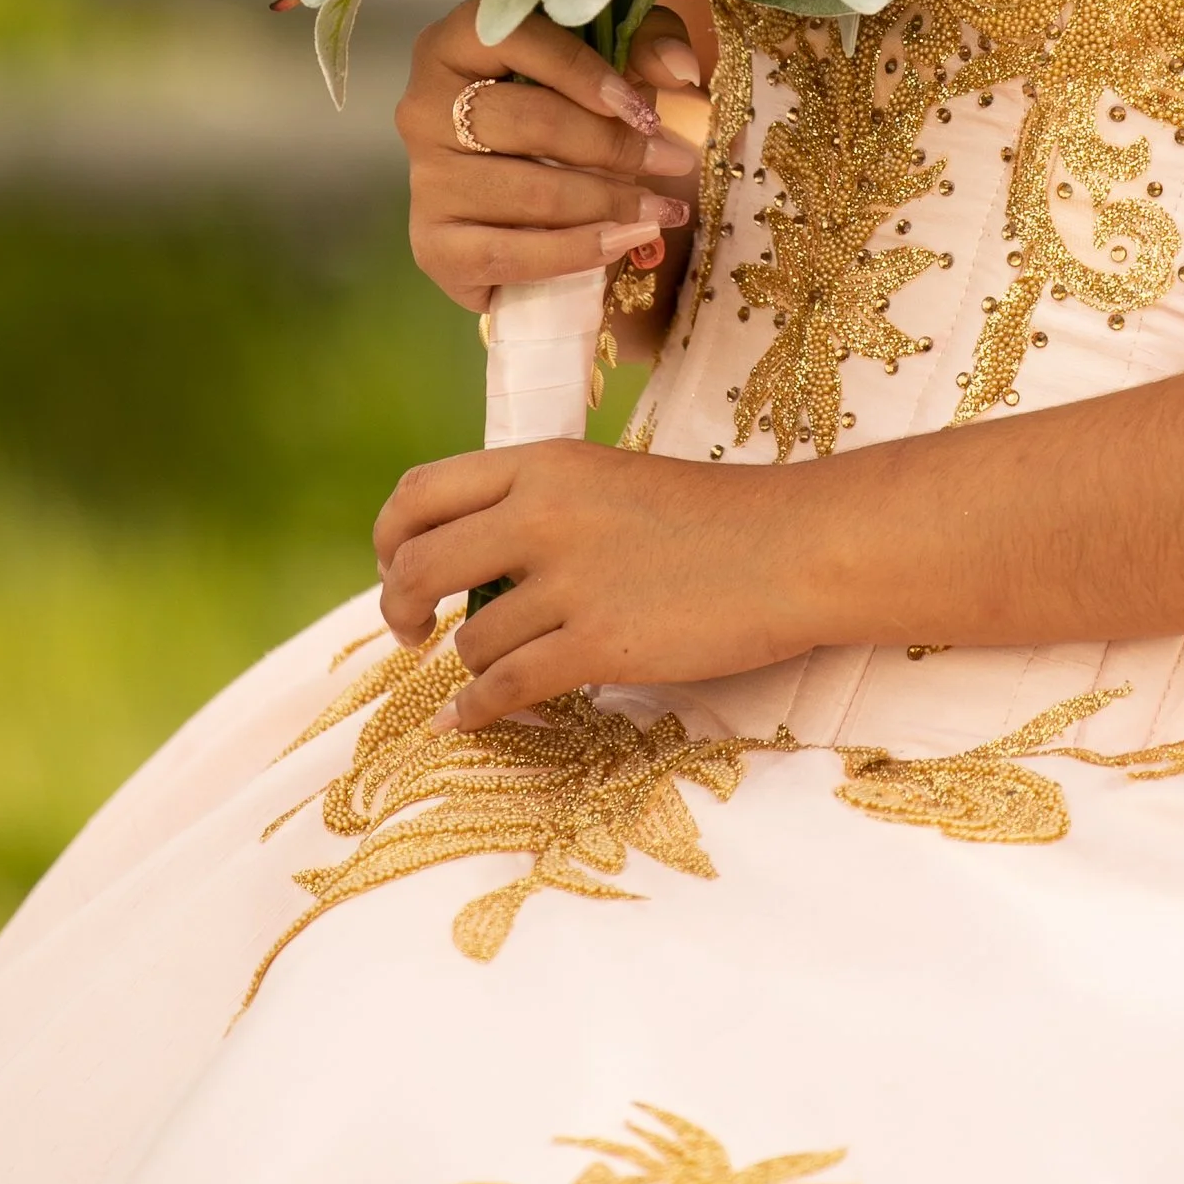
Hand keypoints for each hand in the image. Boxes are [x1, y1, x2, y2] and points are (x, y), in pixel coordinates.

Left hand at [374, 436, 810, 714]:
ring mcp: (570, 581)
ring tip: (497, 670)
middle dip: (398, 608)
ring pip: (468, 639)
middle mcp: (543, 513)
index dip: (390, 540)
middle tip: (409, 631)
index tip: (399, 570)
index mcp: (544, 462)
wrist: (793, 546)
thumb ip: (537, 505)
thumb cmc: (712, 516)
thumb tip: (466, 560)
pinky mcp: (598, 644)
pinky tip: (466, 720)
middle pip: (419, 565)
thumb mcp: (608, 479)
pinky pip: (503, 689)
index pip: (421, 492)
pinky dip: (474, 711)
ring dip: (469, 665)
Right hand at [396, 0, 702, 317]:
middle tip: (673, 161)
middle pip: (527, 122)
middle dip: (613, 147)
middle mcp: (424, 106)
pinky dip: (571, 253)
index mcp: (456, 43)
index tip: (646, 109)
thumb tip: (679, 71)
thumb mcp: (610, 50)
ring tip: (662, 209)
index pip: (515, 40)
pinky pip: (506, 254)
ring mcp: (424, 179)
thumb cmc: (567, 102)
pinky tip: (618, 245)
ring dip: (607, 205)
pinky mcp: (432, 243)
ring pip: (527, 193)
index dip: (586, 73)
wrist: (525, 182)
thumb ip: (646, 42)